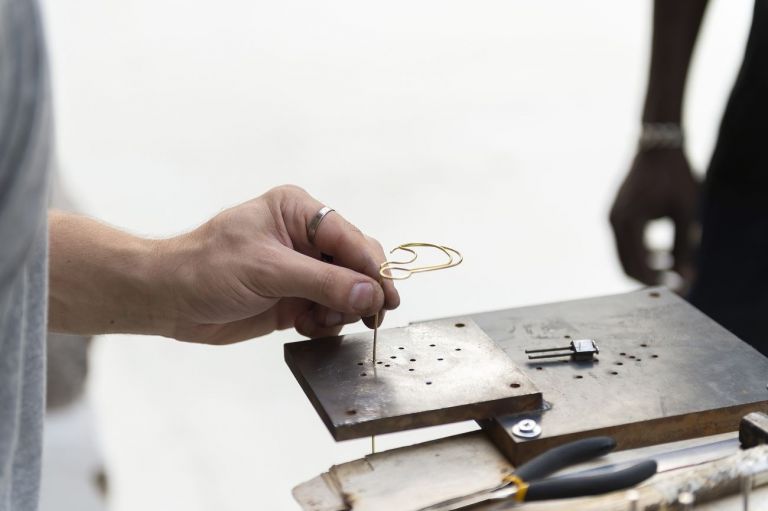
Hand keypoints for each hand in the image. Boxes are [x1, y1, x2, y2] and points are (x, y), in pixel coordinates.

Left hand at [155, 185, 399, 343]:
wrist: (168, 301)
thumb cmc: (206, 269)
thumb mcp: (267, 270)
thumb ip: (322, 282)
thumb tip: (370, 293)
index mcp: (298, 212)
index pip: (350, 238)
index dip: (373, 268)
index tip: (387, 297)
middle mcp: (305, 238)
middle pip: (356, 264)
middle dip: (361, 292)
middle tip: (368, 317)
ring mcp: (301, 269)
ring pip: (347, 292)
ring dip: (341, 311)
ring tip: (318, 321)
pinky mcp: (295, 298)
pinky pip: (329, 312)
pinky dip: (326, 324)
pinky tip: (306, 327)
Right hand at [609, 148, 698, 285]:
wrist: (658, 147)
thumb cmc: (675, 177)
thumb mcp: (685, 214)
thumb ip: (683, 248)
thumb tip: (686, 279)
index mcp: (629, 223)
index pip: (637, 267)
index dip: (657, 283)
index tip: (678, 288)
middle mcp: (614, 222)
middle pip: (626, 266)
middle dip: (649, 279)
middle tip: (675, 283)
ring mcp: (612, 218)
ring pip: (624, 256)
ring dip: (645, 266)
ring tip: (671, 263)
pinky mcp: (616, 214)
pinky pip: (625, 243)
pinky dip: (640, 253)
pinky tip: (661, 251)